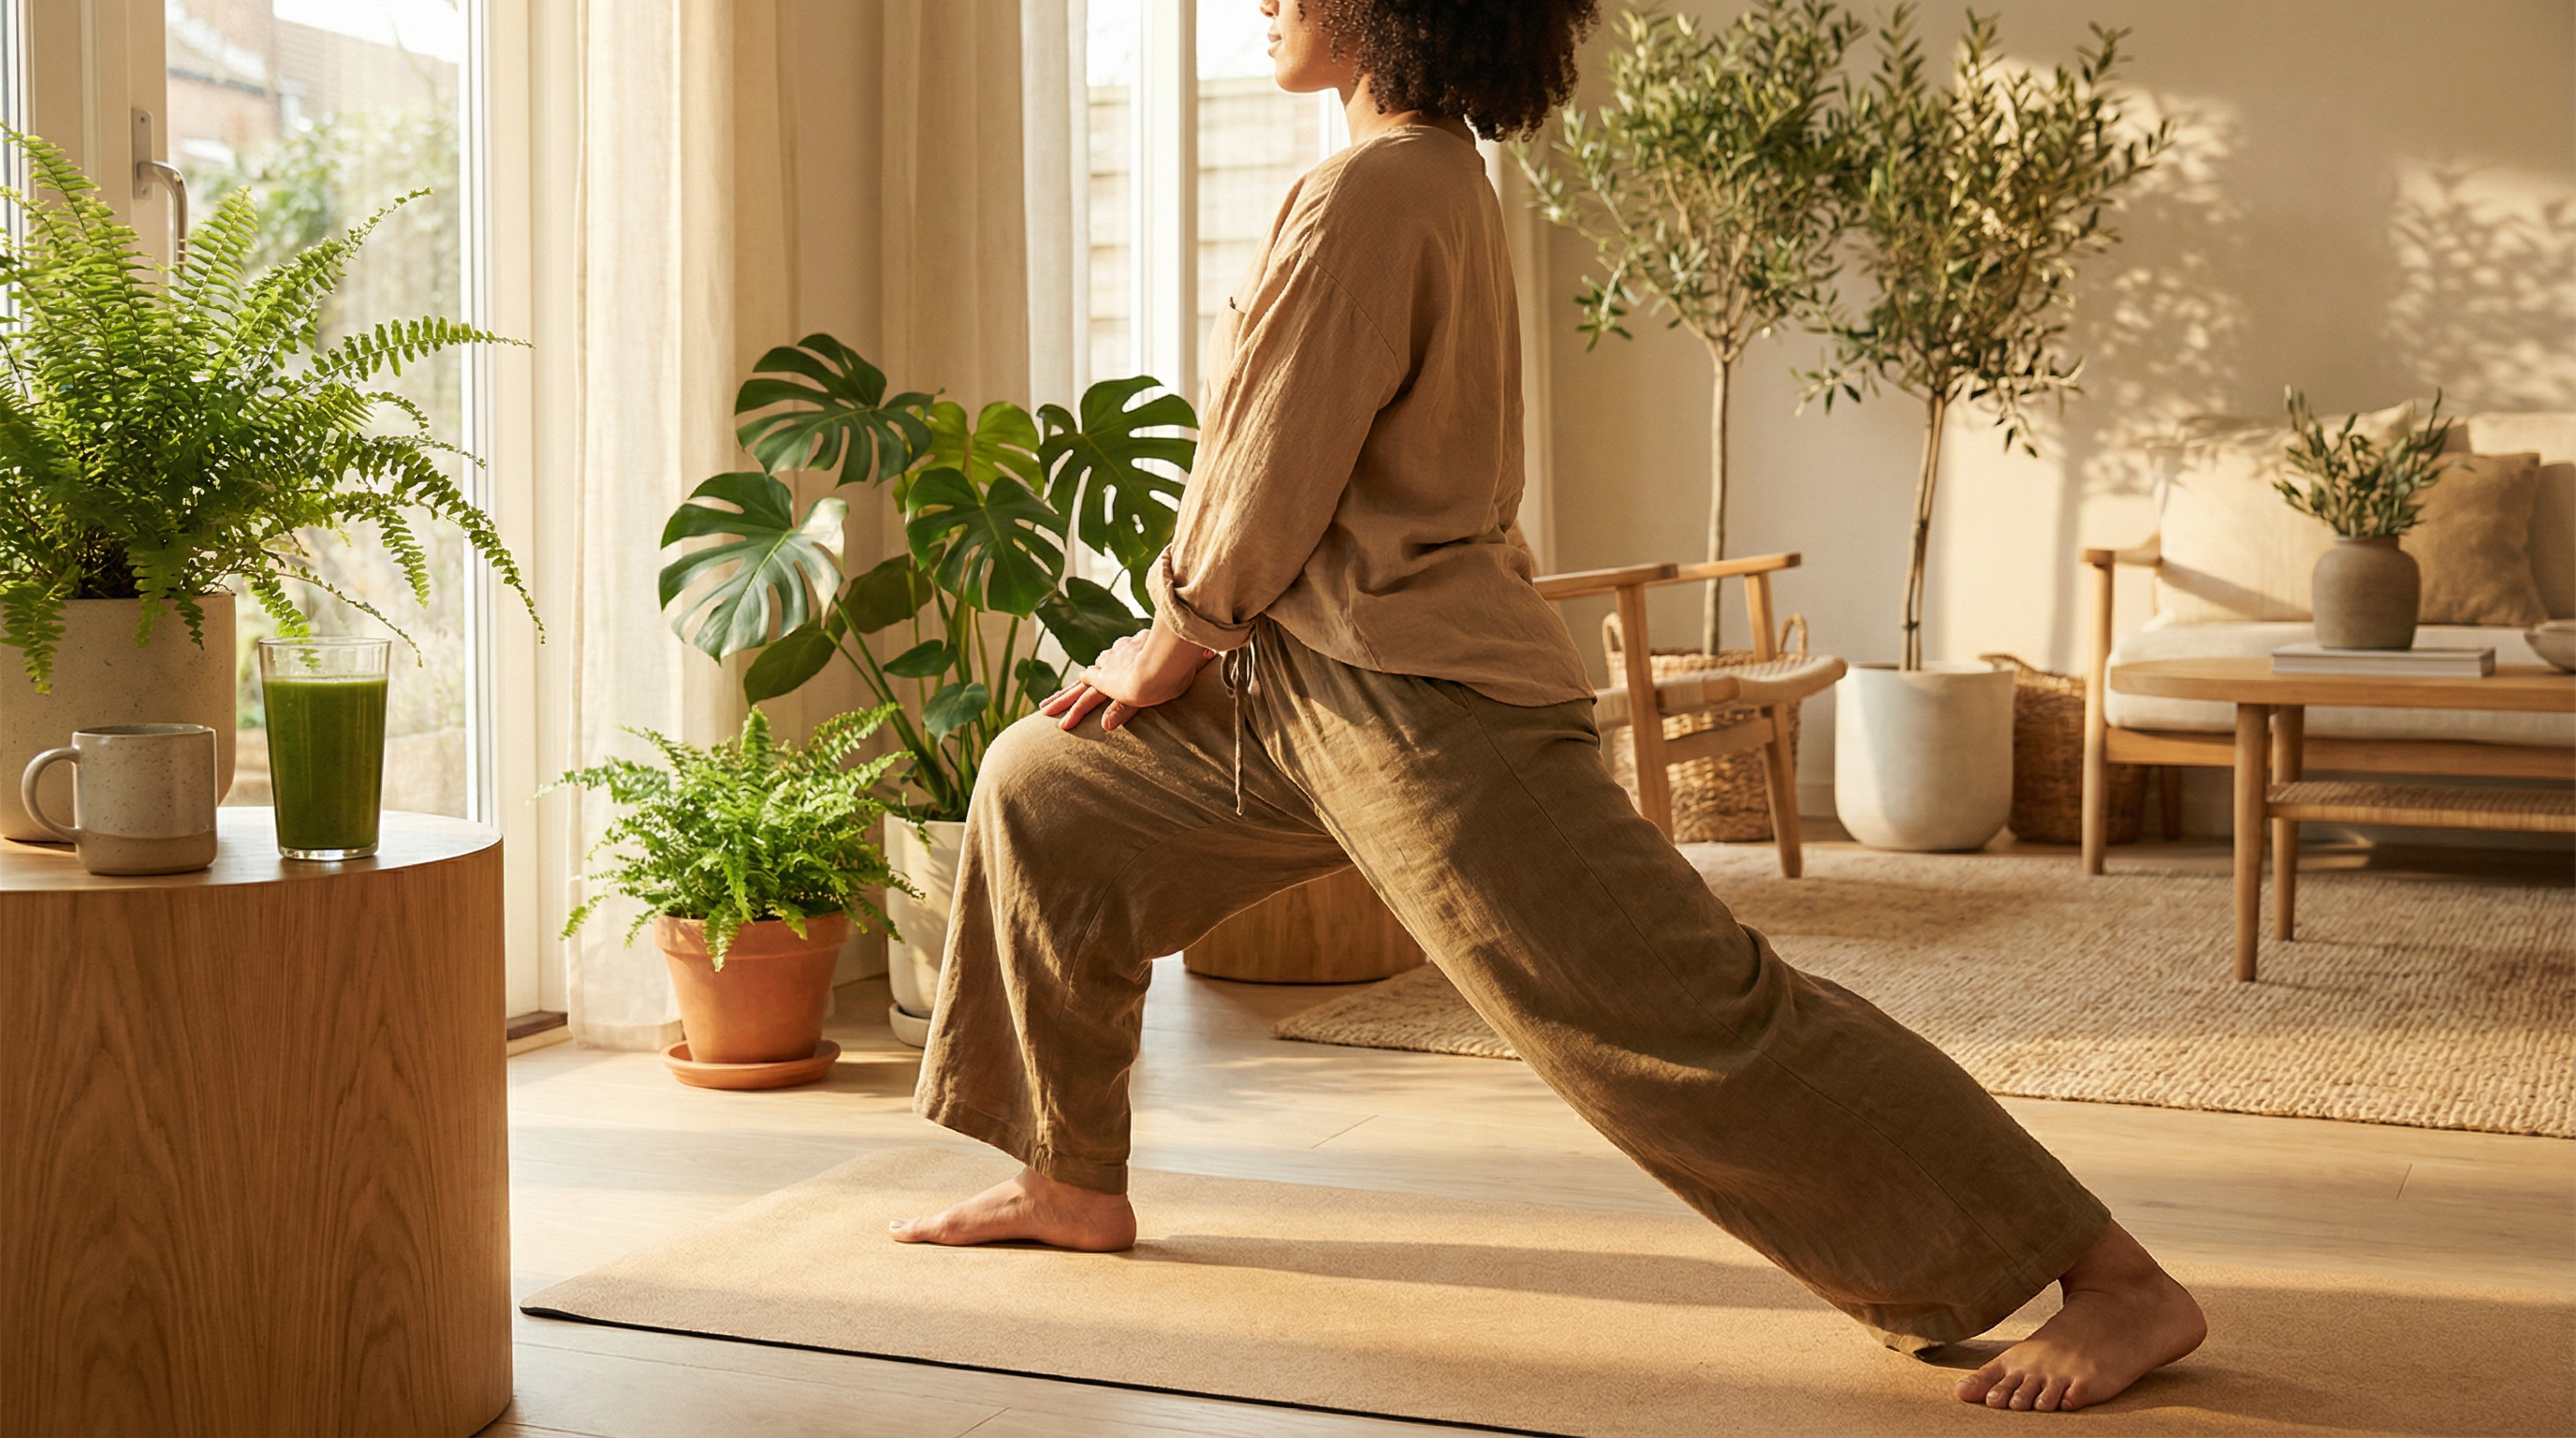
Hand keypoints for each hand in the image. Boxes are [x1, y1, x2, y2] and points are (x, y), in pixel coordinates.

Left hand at [1040, 624, 1217, 731]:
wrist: (1174, 653)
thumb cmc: (1188, 651)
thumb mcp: (1192, 655)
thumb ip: (1198, 656)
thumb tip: (1214, 653)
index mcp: (1134, 649)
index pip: (1111, 661)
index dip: (1099, 671)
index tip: (1088, 677)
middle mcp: (1118, 657)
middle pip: (1089, 675)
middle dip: (1070, 690)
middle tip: (1049, 702)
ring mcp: (1112, 670)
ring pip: (1081, 688)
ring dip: (1065, 702)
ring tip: (1046, 712)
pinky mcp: (1109, 683)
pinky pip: (1086, 699)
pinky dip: (1074, 712)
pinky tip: (1062, 726)